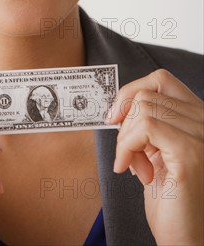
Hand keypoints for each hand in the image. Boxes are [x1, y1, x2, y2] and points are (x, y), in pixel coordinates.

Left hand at [107, 69, 203, 245]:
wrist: (186, 239)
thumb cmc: (171, 201)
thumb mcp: (156, 152)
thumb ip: (148, 125)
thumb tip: (120, 104)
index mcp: (197, 118)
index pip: (160, 80)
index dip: (131, 91)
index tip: (115, 116)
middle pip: (147, 94)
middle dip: (125, 124)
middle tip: (128, 155)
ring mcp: (201, 135)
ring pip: (143, 107)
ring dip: (126, 139)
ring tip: (136, 166)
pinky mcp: (191, 152)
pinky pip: (145, 126)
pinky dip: (127, 146)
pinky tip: (131, 170)